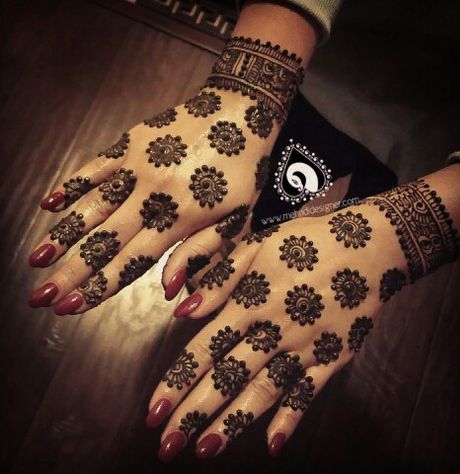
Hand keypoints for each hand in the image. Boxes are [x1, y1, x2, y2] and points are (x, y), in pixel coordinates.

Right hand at [28, 88, 276, 313]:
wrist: (240, 111)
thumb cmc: (244, 171)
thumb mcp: (237, 219)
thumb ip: (202, 254)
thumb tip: (170, 292)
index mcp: (181, 218)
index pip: (132, 261)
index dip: (99, 287)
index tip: (69, 307)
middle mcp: (153, 195)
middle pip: (105, 241)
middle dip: (71, 272)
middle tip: (40, 297)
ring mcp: (138, 167)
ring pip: (93, 207)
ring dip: (63, 236)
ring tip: (36, 260)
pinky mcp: (131, 143)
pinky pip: (95, 166)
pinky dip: (72, 184)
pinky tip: (49, 203)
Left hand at [146, 173, 459, 461]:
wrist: (372, 245)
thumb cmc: (310, 241)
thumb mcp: (259, 245)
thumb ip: (221, 279)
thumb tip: (182, 311)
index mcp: (252, 301)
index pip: (204, 349)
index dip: (176, 382)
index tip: (152, 411)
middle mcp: (274, 330)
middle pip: (227, 378)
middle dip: (193, 413)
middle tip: (167, 446)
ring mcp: (305, 347)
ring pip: (263, 392)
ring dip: (232, 423)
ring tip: (205, 450)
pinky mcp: (334, 357)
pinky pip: (308, 393)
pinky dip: (291, 419)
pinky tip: (273, 444)